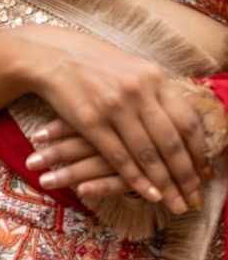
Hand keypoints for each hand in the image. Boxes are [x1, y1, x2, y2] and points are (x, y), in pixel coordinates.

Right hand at [13, 25, 210, 213]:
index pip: (187, 121)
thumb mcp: (133, 69)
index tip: (206, 173)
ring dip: (165, 184)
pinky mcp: (92, 122)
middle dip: (186, 175)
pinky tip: (150, 195)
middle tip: (195, 198)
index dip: (199, 151)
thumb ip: (154, 92)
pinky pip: (120, 158)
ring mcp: (116, 107)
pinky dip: (137, 179)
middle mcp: (140, 92)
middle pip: (172, 142)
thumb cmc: (94, 64)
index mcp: (155, 78)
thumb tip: (178, 116)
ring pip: (149, 153)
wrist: (53, 55)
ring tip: (177, 204)